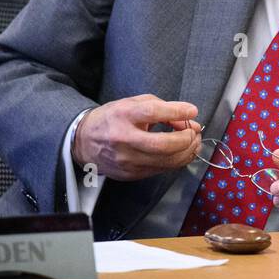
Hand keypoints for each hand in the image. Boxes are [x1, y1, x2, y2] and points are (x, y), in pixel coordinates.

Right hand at [73, 95, 202, 180]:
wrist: (84, 141)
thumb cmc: (113, 118)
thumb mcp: (134, 103)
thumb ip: (162, 108)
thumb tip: (187, 120)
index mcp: (123, 115)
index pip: (153, 113)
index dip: (176, 112)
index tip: (192, 111)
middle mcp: (123, 139)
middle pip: (163, 144)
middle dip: (186, 139)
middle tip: (194, 132)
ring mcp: (127, 160)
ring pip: (166, 161)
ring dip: (187, 152)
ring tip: (194, 142)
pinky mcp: (131, 174)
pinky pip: (161, 169)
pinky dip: (177, 161)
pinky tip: (182, 152)